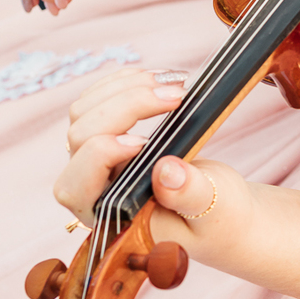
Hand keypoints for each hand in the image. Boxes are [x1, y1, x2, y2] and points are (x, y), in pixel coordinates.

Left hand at [54, 67, 254, 266]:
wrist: (223, 208)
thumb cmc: (217, 217)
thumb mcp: (214, 211)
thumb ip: (190, 196)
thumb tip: (165, 170)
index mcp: (110, 218)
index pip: (76, 187)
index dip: (101, 157)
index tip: (145, 142)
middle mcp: (95, 188)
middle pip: (81, 136)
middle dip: (126, 107)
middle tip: (177, 96)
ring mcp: (98, 159)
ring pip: (84, 111)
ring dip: (126, 88)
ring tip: (174, 83)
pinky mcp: (111, 135)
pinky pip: (99, 98)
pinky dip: (127, 81)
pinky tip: (160, 79)